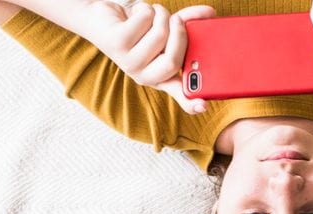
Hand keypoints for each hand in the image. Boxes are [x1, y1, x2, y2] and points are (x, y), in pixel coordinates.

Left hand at [80, 1, 215, 113]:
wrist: (102, 21)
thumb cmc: (138, 29)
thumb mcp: (167, 29)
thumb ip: (189, 24)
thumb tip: (210, 13)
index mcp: (161, 77)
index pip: (180, 95)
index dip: (192, 103)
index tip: (203, 105)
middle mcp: (145, 76)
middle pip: (173, 61)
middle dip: (179, 32)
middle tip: (176, 20)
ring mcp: (129, 62)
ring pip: (160, 35)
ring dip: (160, 14)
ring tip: (152, 14)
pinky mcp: (117, 44)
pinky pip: (145, 20)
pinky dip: (145, 8)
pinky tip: (135, 13)